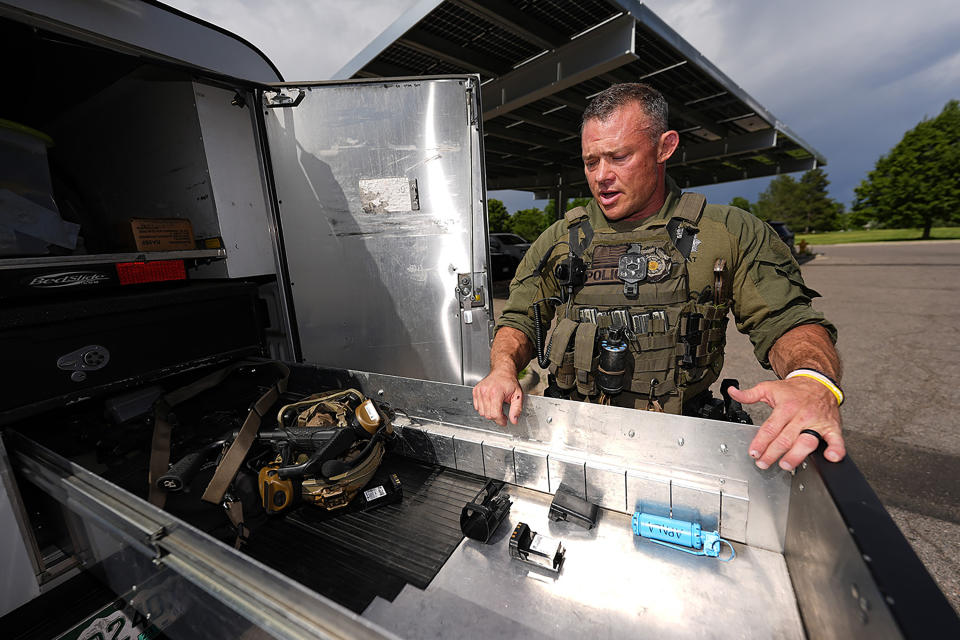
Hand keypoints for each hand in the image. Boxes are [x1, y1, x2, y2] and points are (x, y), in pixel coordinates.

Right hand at [473, 367, 523, 426]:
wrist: (502, 371)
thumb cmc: (509, 382)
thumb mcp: (518, 395)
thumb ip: (517, 409)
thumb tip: (514, 420)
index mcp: (496, 393)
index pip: (495, 414)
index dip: (500, 420)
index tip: (504, 421)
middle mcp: (485, 392)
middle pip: (488, 415)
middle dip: (496, 417)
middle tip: (502, 413)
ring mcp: (479, 391)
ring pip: (482, 412)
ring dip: (490, 413)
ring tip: (497, 407)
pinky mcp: (475, 391)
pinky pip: (477, 407)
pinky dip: (484, 408)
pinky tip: (490, 403)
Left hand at [727, 377, 844, 470]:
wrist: (818, 381)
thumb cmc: (794, 390)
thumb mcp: (769, 388)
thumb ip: (749, 394)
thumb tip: (733, 392)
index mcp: (786, 406)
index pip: (770, 428)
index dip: (761, 442)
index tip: (754, 453)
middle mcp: (802, 415)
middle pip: (785, 438)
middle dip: (772, 453)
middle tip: (763, 463)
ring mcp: (817, 422)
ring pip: (807, 441)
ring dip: (796, 455)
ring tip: (786, 465)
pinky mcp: (832, 427)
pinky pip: (836, 439)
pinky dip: (836, 449)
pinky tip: (831, 457)